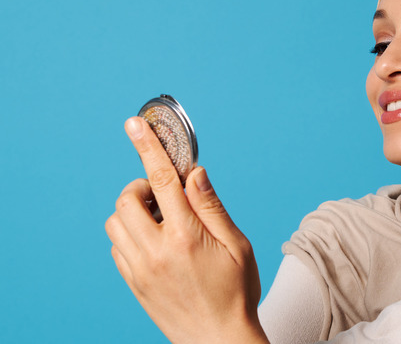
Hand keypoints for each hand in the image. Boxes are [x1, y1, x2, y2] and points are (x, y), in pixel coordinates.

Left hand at [105, 117, 268, 343]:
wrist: (219, 340)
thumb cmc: (237, 293)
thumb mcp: (238, 245)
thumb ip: (212, 206)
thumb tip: (194, 173)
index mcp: (187, 236)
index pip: (163, 180)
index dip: (148, 147)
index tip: (135, 124)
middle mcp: (156, 250)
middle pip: (128, 198)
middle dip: (143, 186)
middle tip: (166, 196)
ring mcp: (140, 269)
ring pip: (115, 222)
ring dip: (134, 211)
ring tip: (161, 220)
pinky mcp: (133, 283)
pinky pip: (116, 246)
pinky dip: (129, 234)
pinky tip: (155, 241)